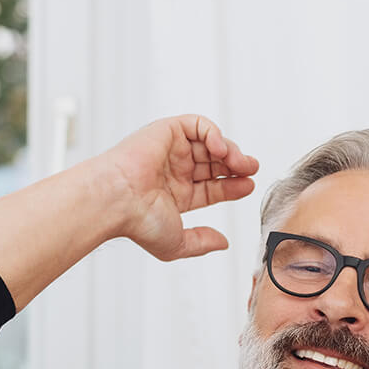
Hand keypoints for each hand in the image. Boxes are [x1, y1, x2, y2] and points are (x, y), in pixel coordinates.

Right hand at [101, 114, 259, 261]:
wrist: (117, 200)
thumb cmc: (138, 222)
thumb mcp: (177, 243)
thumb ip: (201, 242)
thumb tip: (223, 242)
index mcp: (175, 194)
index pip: (210, 187)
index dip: (231, 186)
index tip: (248, 186)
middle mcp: (173, 171)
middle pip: (213, 163)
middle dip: (236, 165)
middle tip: (251, 169)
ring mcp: (170, 150)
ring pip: (209, 143)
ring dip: (230, 151)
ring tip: (241, 163)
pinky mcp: (166, 131)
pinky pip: (197, 125)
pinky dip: (213, 133)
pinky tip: (220, 149)